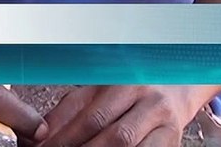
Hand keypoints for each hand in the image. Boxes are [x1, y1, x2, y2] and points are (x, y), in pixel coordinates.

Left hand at [37, 86, 206, 146]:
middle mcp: (145, 98)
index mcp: (122, 81)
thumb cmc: (132, 90)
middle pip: (109, 132)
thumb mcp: (100, 90)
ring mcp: (161, 121)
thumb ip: (71, 109)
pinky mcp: (172, 139)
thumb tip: (40, 134)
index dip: (62, 137)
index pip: (88, 113)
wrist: (179, 86)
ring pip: (125, 145)